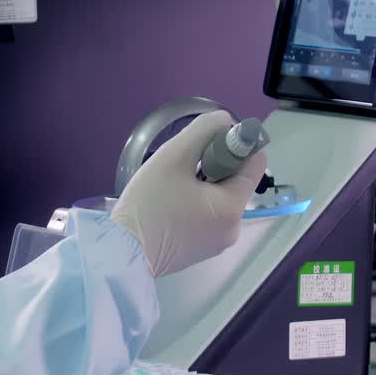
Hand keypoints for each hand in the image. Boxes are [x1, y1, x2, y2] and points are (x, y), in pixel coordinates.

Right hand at [110, 111, 265, 276]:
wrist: (120, 253)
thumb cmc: (149, 204)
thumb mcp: (174, 157)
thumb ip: (203, 131)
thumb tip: (225, 121)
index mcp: (232, 208)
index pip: (255, 163)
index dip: (236, 143)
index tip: (207, 141)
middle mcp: (232, 229)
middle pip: (235, 181)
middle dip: (212, 164)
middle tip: (181, 163)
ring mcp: (216, 243)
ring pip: (218, 198)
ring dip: (201, 183)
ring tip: (170, 184)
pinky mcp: (200, 251)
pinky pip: (207, 216)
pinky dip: (194, 203)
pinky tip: (169, 203)